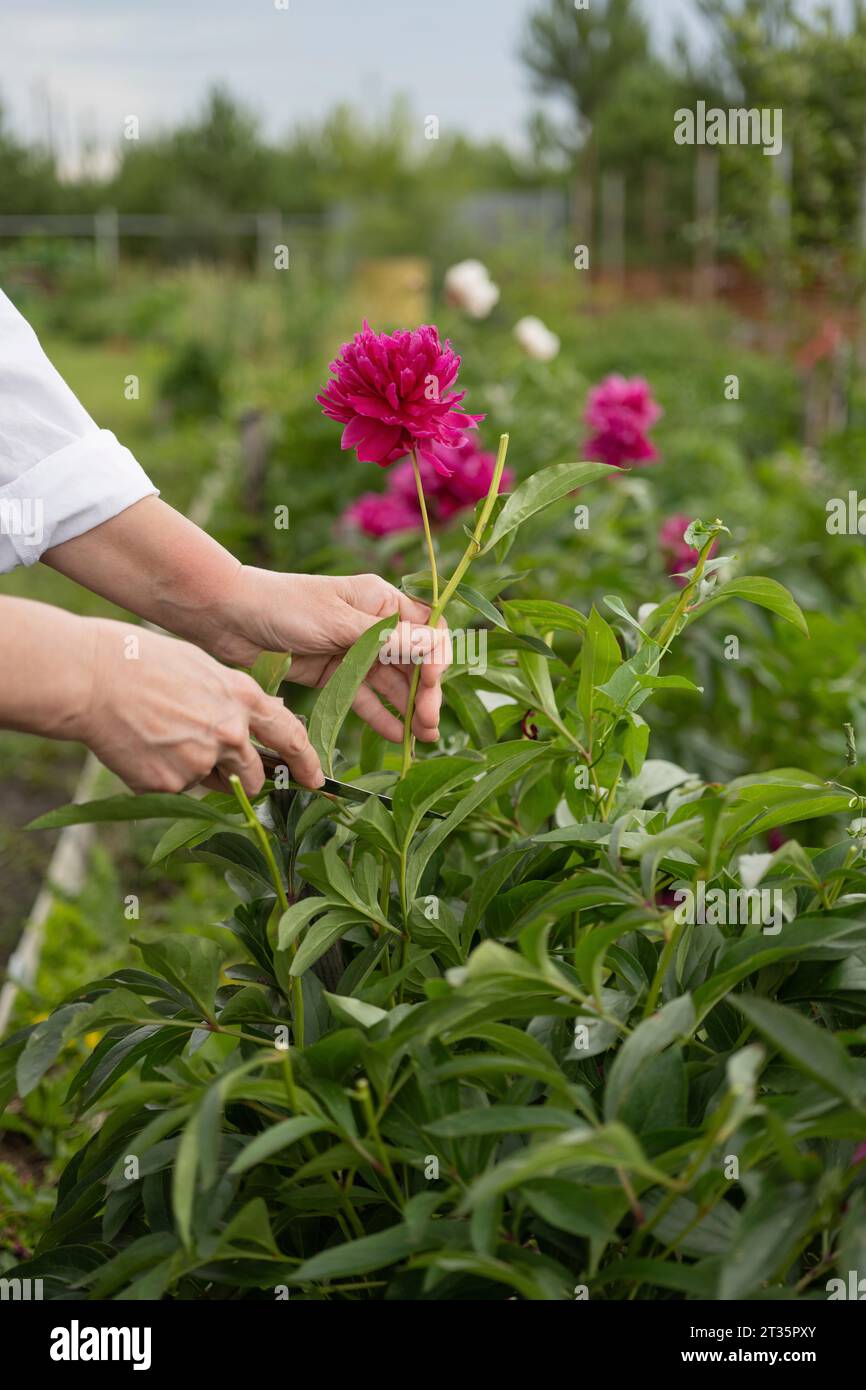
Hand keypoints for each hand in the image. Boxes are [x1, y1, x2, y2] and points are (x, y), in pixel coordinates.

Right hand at [77, 620, 323, 794]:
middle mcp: (230, 733)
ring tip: (168, 741)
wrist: (92, 680)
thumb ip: (235, 696)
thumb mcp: (203, 667)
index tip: (316, 780)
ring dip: (204, 774)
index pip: (290, 736)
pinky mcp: (171, 784)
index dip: (306, 762)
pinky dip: (164, 776)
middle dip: (248, 778)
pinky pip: (178, 789)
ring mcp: (201, 762)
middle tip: (220, 765)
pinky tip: (142, 746)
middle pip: (255, 775)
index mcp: (242, 698)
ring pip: (216, 784)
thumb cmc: (142, 662)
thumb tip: (268, 710)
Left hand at [219, 570, 450, 745]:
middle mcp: (373, 625)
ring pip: (392, 683)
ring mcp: (353, 651)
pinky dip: (380, 714)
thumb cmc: (284, 605)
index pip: (427, 629)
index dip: (436, 659)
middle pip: (414, 661)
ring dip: (408, 708)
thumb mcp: (337, 621)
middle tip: (429, 725)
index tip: (432, 685)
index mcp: (380, 600)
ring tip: (422, 739)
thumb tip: (432, 647)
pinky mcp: (333, 673)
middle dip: (425, 692)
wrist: (229, 617)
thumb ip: (385, 640)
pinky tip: (395, 735)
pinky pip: (364, 696)